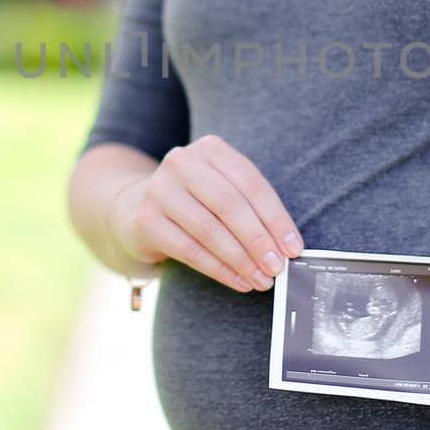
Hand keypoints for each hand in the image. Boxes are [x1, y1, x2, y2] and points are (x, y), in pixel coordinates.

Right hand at [106, 134, 304, 293]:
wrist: (135, 209)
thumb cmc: (195, 202)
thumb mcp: (222, 190)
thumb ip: (251, 210)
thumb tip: (286, 248)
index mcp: (210, 149)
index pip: (251, 183)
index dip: (276, 218)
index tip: (294, 247)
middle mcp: (182, 162)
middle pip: (230, 205)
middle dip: (259, 240)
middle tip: (278, 267)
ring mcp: (160, 190)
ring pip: (210, 230)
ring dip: (241, 260)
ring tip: (261, 280)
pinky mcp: (146, 220)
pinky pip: (190, 250)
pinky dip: (219, 269)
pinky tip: (238, 281)